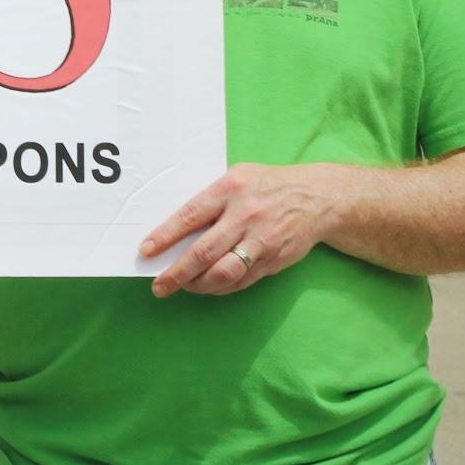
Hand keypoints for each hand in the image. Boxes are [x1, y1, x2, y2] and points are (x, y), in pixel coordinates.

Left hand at [141, 163, 344, 297]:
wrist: (317, 198)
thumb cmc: (268, 185)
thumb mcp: (237, 177)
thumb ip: (211, 199)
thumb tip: (177, 228)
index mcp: (230, 189)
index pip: (190, 216)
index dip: (166, 236)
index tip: (146, 251)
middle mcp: (245, 216)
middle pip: (204, 251)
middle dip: (177, 273)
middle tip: (159, 285)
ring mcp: (261, 241)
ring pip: (224, 272)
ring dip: (198, 285)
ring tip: (182, 287)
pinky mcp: (273, 260)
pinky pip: (242, 280)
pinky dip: (221, 287)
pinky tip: (207, 286)